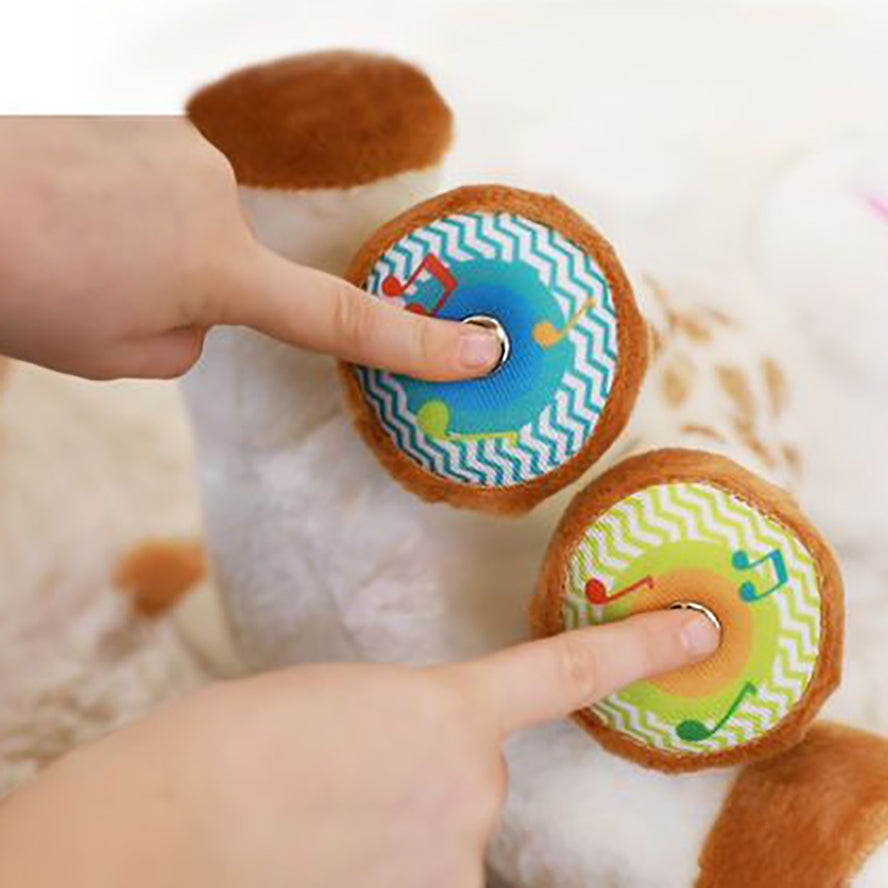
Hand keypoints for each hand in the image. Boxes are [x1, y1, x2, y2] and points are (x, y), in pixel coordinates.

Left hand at [0, 117, 500, 379]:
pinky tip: (85, 212)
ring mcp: (189, 149)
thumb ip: (192, 338)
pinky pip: (176, 191)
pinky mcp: (156, 124)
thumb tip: (203, 301)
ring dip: (164, 253)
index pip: (342, 318)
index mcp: (221, 268)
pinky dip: (143, 214)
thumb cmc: (27, 290)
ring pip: (205, 232)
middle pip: (243, 274)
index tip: (483, 351)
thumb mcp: (125, 356)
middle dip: (198, 296)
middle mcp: (221, 194)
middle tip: (111, 294)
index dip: (419, 343)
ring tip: (85, 249)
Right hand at [0, 610, 717, 887]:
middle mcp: (471, 789)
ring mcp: (451, 859)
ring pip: (447, 839)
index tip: (701, 631)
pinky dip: (387, 863)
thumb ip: (405, 726)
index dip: (641, 650)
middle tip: (341, 779)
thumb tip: (418, 761)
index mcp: (445, 708)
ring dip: (401, 831)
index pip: (567, 674)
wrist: (170, 820)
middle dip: (428, 777)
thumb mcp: (340, 703)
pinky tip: (326, 852)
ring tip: (319, 822)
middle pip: (476, 781)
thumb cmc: (236, 741)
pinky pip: (425, 877)